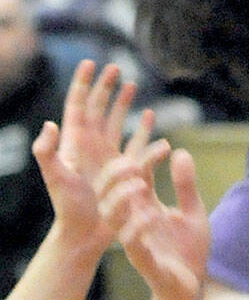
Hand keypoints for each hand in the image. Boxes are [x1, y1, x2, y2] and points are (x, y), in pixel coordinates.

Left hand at [32, 62, 163, 258]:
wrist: (85, 235)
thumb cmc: (69, 209)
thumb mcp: (56, 178)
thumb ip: (47, 152)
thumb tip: (48, 125)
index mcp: (74, 144)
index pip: (77, 107)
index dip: (82, 84)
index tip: (89, 63)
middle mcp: (90, 147)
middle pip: (97, 109)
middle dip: (105, 87)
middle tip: (115, 68)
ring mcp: (106, 158)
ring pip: (115, 122)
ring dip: (123, 104)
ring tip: (132, 85)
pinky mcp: (121, 171)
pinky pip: (135, 144)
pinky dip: (143, 129)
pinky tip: (150, 118)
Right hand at [96, 144, 209, 299]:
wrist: (192, 287)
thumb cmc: (188, 250)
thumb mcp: (193, 212)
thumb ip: (186, 185)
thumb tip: (181, 152)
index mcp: (145, 207)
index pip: (134, 177)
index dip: (143, 158)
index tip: (165, 144)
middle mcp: (134, 220)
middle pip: (110, 193)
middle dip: (116, 175)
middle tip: (134, 162)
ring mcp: (135, 240)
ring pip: (113, 217)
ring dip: (122, 198)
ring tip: (141, 183)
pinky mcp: (143, 260)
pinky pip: (131, 244)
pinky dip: (137, 228)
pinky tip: (152, 214)